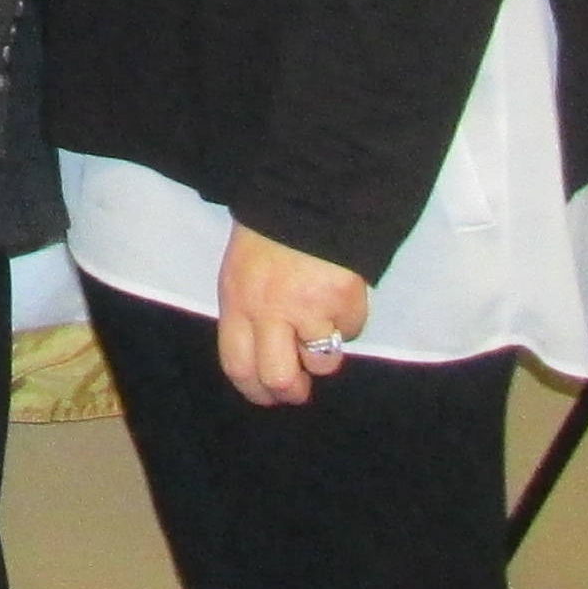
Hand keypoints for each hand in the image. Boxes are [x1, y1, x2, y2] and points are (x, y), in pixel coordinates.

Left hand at [217, 223, 373, 406]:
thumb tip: (263, 355)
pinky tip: (338, 295)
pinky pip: (351, 330)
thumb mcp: (241, 270)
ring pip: (321, 362)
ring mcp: (308, 308)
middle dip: (291, 391)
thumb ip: (248, 311)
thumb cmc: (269, 230)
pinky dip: (348, 321)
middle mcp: (268, 310)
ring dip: (324, 352)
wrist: (308, 193)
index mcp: (236, 300)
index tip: (266, 395)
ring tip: (322, 324)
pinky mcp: (343, 301)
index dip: (253, 389)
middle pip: (278, 378)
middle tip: (299, 389)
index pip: (236, 364)